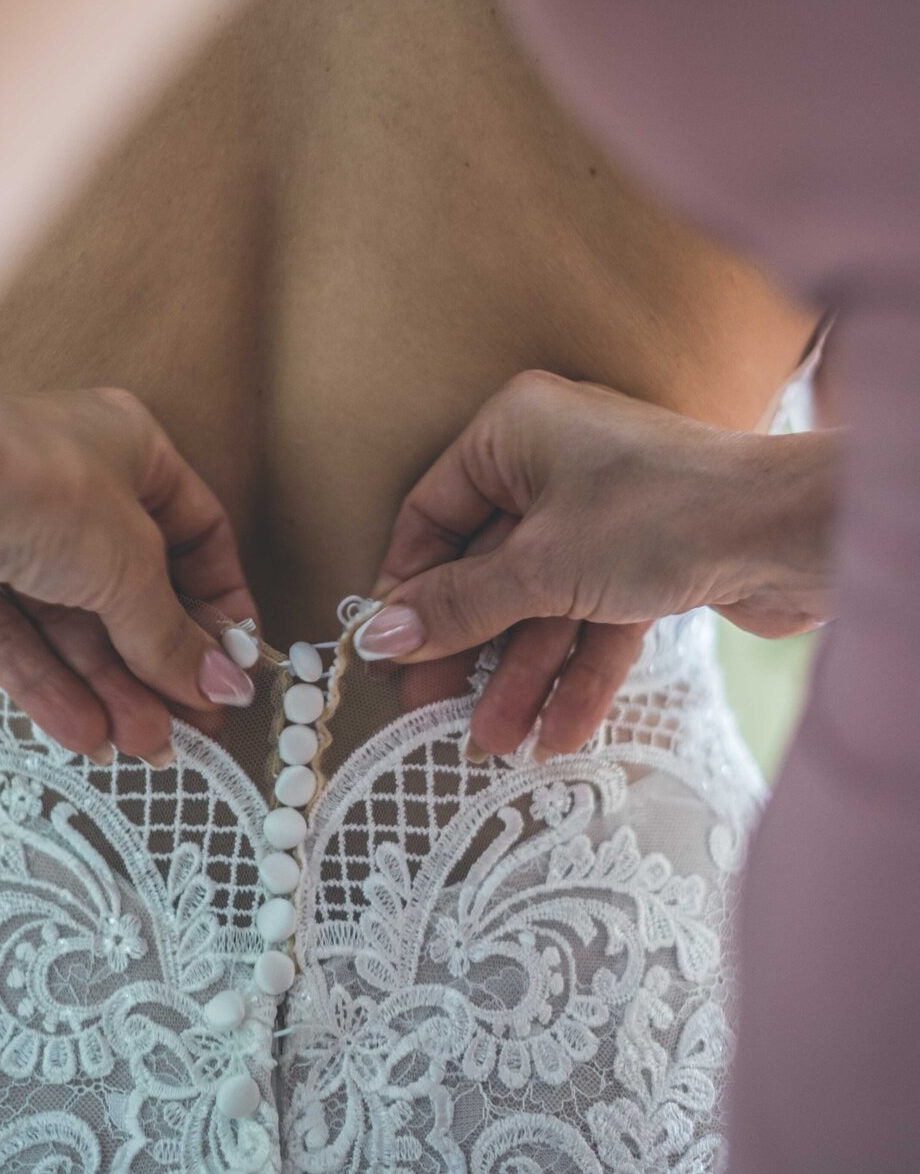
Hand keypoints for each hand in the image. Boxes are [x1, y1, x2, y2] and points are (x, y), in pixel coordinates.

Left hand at [0, 380, 258, 766]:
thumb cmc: (43, 486)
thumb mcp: (132, 565)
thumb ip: (172, 634)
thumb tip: (223, 686)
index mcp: (131, 451)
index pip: (195, 534)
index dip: (217, 603)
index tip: (233, 667)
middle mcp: (73, 486)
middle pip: (130, 591)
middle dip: (156, 665)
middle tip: (188, 731)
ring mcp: (10, 528)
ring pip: (70, 622)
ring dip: (108, 688)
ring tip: (142, 748)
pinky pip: (12, 635)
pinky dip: (47, 684)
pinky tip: (85, 735)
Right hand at [366, 370, 836, 759]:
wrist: (793, 531)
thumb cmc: (661, 514)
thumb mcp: (540, 567)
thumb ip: (458, 606)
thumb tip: (379, 635)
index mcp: (515, 431)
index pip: (432, 515)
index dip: (408, 588)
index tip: (388, 653)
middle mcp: (556, 462)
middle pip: (487, 567)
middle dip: (468, 648)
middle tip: (433, 712)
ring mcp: (605, 512)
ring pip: (542, 601)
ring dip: (521, 674)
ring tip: (493, 742)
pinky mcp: (650, 557)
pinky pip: (594, 616)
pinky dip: (578, 671)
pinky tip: (558, 733)